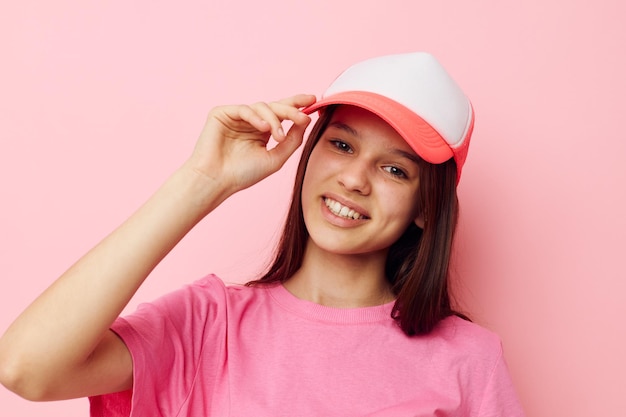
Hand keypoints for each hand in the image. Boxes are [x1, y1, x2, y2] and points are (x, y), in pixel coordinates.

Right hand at [186, 94, 315, 194]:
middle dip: (291, 110)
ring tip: (278, 136)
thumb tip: (306, 121)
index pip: (282, 114)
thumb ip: (292, 141)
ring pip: (262, 106)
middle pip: (275, 107)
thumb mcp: (276, 158)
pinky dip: (256, 117)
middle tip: (303, 117)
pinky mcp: (222, 114)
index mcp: (263, 131)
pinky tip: (263, 128)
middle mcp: (251, 122)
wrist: (216, 181)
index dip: (297, 105)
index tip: (313, 100)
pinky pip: (244, 108)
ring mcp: (236, 117)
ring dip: (274, 119)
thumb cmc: (243, 174)